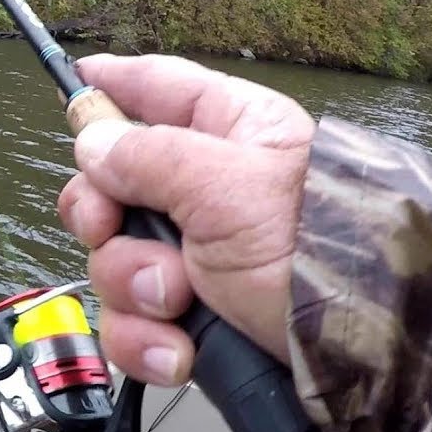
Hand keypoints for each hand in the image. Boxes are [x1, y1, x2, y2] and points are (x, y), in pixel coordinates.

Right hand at [57, 54, 315, 385]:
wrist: (359, 355)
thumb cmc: (321, 253)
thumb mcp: (230, 187)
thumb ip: (149, 156)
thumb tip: (92, 142)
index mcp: (228, 135)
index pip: (158, 89)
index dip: (111, 83)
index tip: (73, 76)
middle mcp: (205, 192)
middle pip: (108, 186)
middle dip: (104, 220)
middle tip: (114, 228)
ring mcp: (194, 258)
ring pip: (112, 260)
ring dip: (134, 287)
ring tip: (179, 299)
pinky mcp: (188, 317)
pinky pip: (129, 323)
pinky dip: (145, 340)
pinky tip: (177, 346)